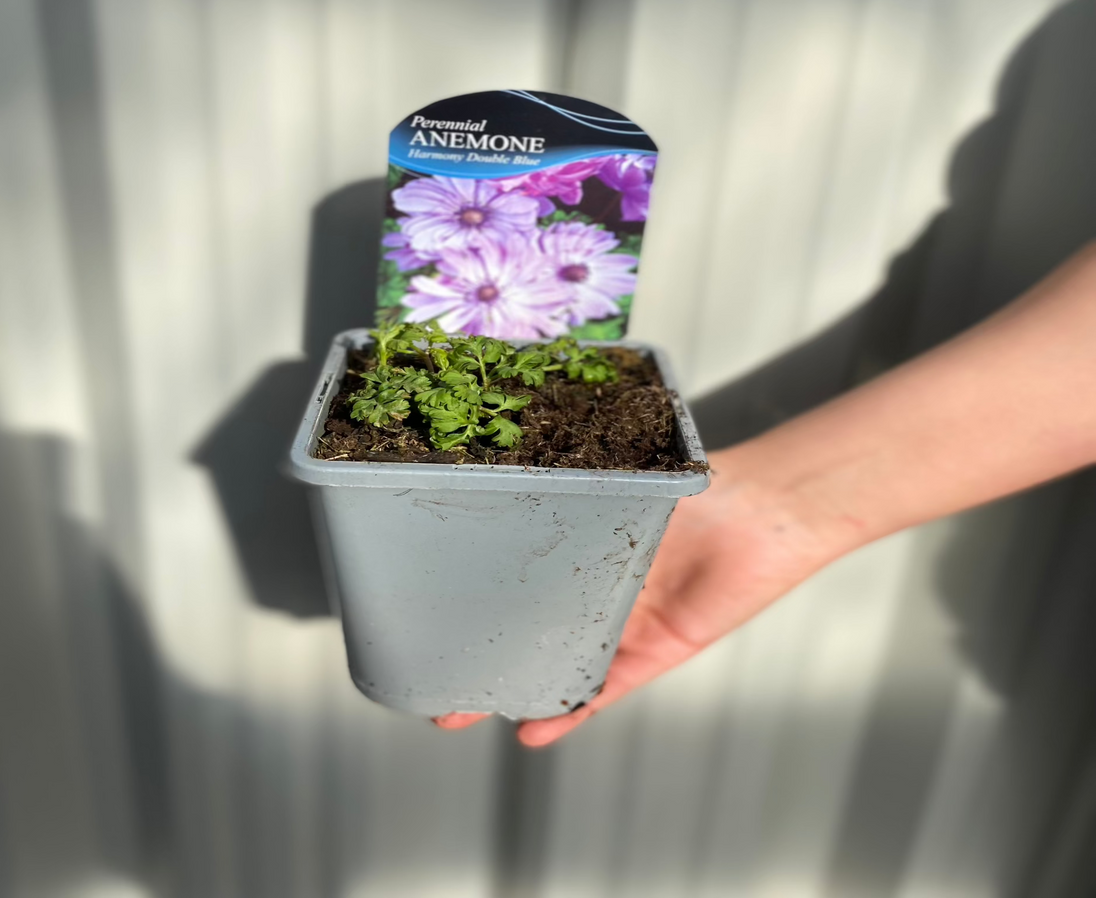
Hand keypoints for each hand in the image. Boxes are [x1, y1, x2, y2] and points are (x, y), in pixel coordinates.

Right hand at [435, 454, 854, 746]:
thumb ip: (574, 492)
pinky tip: (534, 730)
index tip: (432, 607)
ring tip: (464, 711)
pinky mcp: (654, 653)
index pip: (521, 576)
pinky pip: (605, 691)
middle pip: (530, 627)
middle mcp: (598, 589)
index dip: (478, 595)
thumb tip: (511, 468)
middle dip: (483, 652)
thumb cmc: (697, 484)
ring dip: (514, 692)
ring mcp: (623, 623)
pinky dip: (570, 713)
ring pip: (558, 667)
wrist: (766, 511)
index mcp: (586, 543)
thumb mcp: (619, 483)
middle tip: (433, 677)